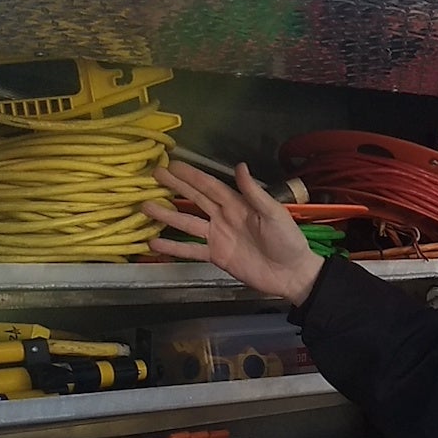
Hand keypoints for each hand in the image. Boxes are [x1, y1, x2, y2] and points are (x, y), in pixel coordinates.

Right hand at [141, 160, 323, 303]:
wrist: (291, 273)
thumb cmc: (287, 240)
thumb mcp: (274, 213)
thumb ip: (254, 192)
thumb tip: (239, 166)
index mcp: (237, 204)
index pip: (209, 186)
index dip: (191, 175)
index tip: (172, 164)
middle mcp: (223, 217)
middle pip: (194, 199)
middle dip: (175, 187)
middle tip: (153, 175)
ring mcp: (218, 237)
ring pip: (187, 223)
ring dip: (167, 215)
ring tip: (145, 206)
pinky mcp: (216, 256)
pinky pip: (190, 250)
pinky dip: (173, 247)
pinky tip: (154, 242)